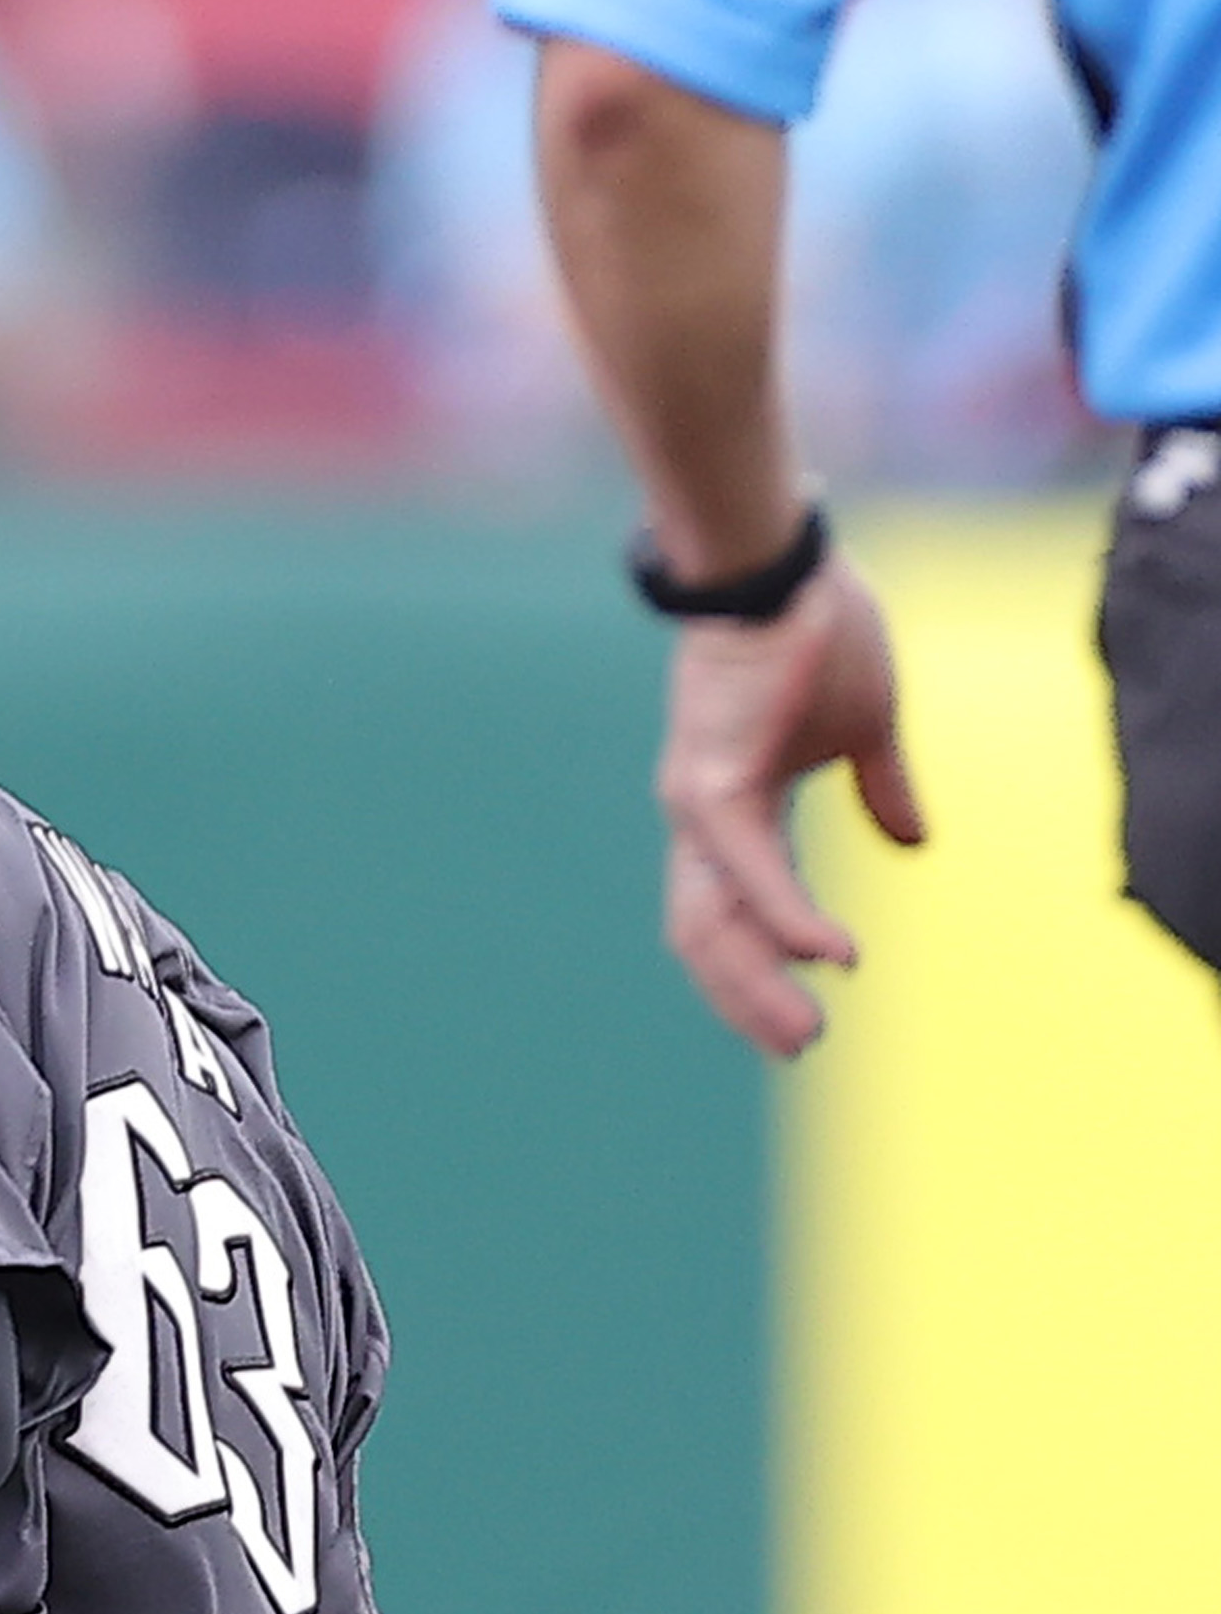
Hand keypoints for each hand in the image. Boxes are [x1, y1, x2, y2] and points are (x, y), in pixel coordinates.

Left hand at [653, 553, 923, 1060]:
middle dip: (745, 998)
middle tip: (796, 1045)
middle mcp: (700, 819)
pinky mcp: (711, 782)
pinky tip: (824, 954)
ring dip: (755, 981)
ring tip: (801, 1030)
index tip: (801, 1015)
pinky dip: (784, 917)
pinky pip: (745, 869)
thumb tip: (915, 842)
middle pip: (706, 935)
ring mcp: (698, 803)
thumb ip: (882, 790)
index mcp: (733, 811)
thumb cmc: (816, 633)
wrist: (787, 568)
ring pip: (710, 920)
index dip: (759, 966)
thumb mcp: (866, 727)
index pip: (732, 911)